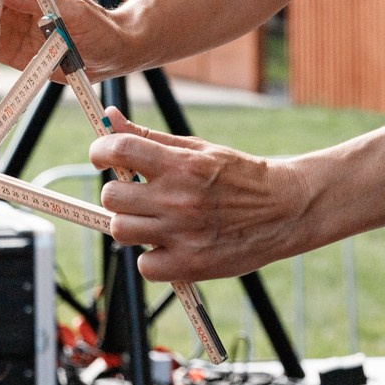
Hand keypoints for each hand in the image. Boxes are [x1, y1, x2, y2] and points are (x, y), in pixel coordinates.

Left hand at [89, 111, 313, 282]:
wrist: (284, 209)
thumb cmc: (238, 175)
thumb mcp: (197, 148)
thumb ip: (149, 137)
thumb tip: (109, 119)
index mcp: (180, 164)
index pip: (120, 150)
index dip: (100, 152)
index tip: (101, 157)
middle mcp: (178, 199)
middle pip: (111, 196)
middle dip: (118, 193)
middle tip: (136, 194)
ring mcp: (183, 234)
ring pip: (121, 230)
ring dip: (131, 224)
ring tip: (152, 219)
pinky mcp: (191, 265)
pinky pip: (145, 265)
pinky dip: (151, 257)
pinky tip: (167, 245)